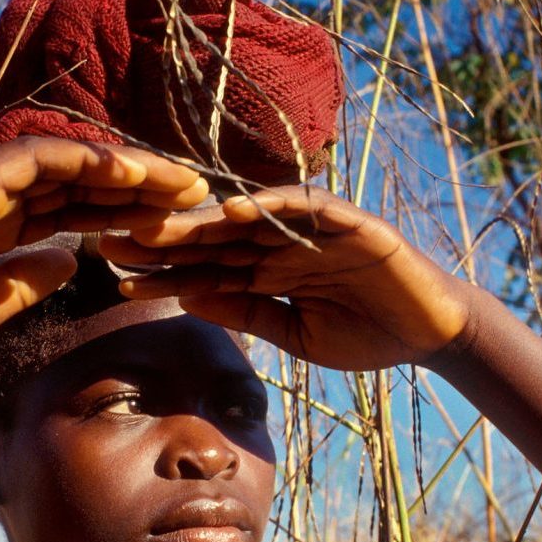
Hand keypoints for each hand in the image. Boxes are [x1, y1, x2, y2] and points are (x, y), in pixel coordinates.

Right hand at [0, 138, 207, 390]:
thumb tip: (71, 261)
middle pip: (79, 182)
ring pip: (66, 164)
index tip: (172, 223)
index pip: (73, 209)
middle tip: (195, 195)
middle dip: (139, 187)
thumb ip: (24, 283)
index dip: (124, 210)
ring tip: (179, 182)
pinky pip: (31, 161)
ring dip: (126, 169)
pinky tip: (129, 170)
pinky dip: (82, 159)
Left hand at [99, 186, 469, 369]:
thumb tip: (188, 297)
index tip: (116, 277)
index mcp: (266, 271)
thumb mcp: (294, 334)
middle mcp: (280, 243)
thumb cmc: (365, 334)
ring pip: (246, 218)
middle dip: (163, 240)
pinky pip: (303, 207)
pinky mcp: (346, 221)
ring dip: (199, 220)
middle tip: (111, 241)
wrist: (430, 333)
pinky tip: (230, 212)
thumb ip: (247, 313)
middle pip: (212, 239)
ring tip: (154, 226)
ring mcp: (311, 229)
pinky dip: (269, 207)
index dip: (161, 272)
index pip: (205, 269)